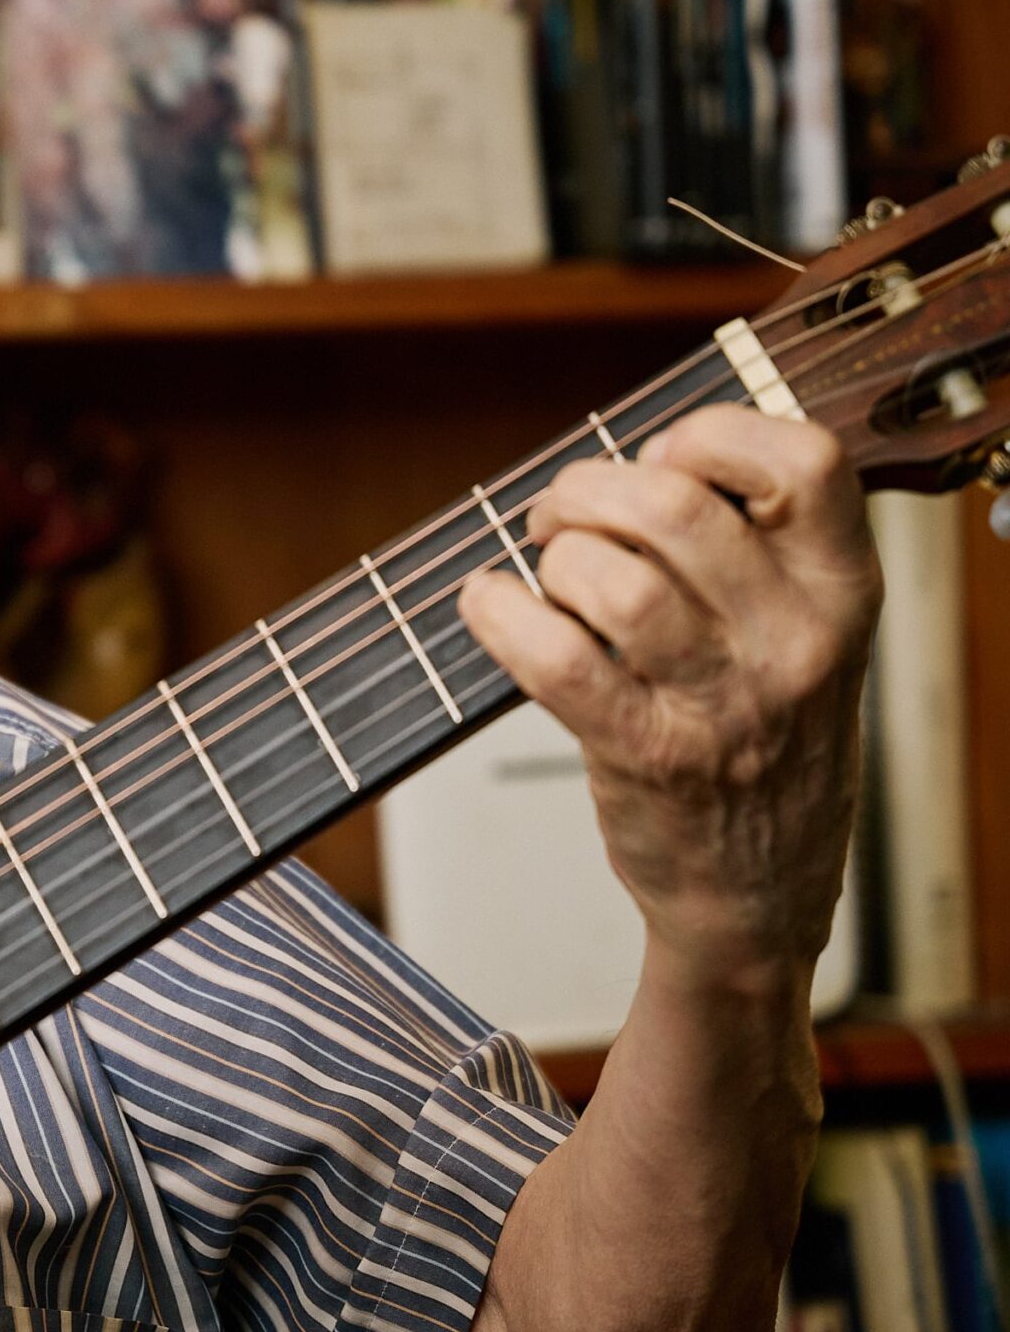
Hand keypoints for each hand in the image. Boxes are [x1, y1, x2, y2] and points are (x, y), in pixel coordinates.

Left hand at [458, 404, 881, 988]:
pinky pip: (556, 660)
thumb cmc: (762, 740)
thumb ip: (750, 547)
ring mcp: (725, 704)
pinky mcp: (648, 755)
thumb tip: (638, 457)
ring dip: (551, 556)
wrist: (758, 895)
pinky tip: (488, 605)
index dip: (712, 436)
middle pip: (675, 507)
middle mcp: (797, 642)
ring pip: (613, 579)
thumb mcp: (800, 634)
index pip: (806, 460)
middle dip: (587, 489)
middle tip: (559, 514)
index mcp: (842, 592)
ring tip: (540, 568)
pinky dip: (499, 615)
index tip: (661, 458)